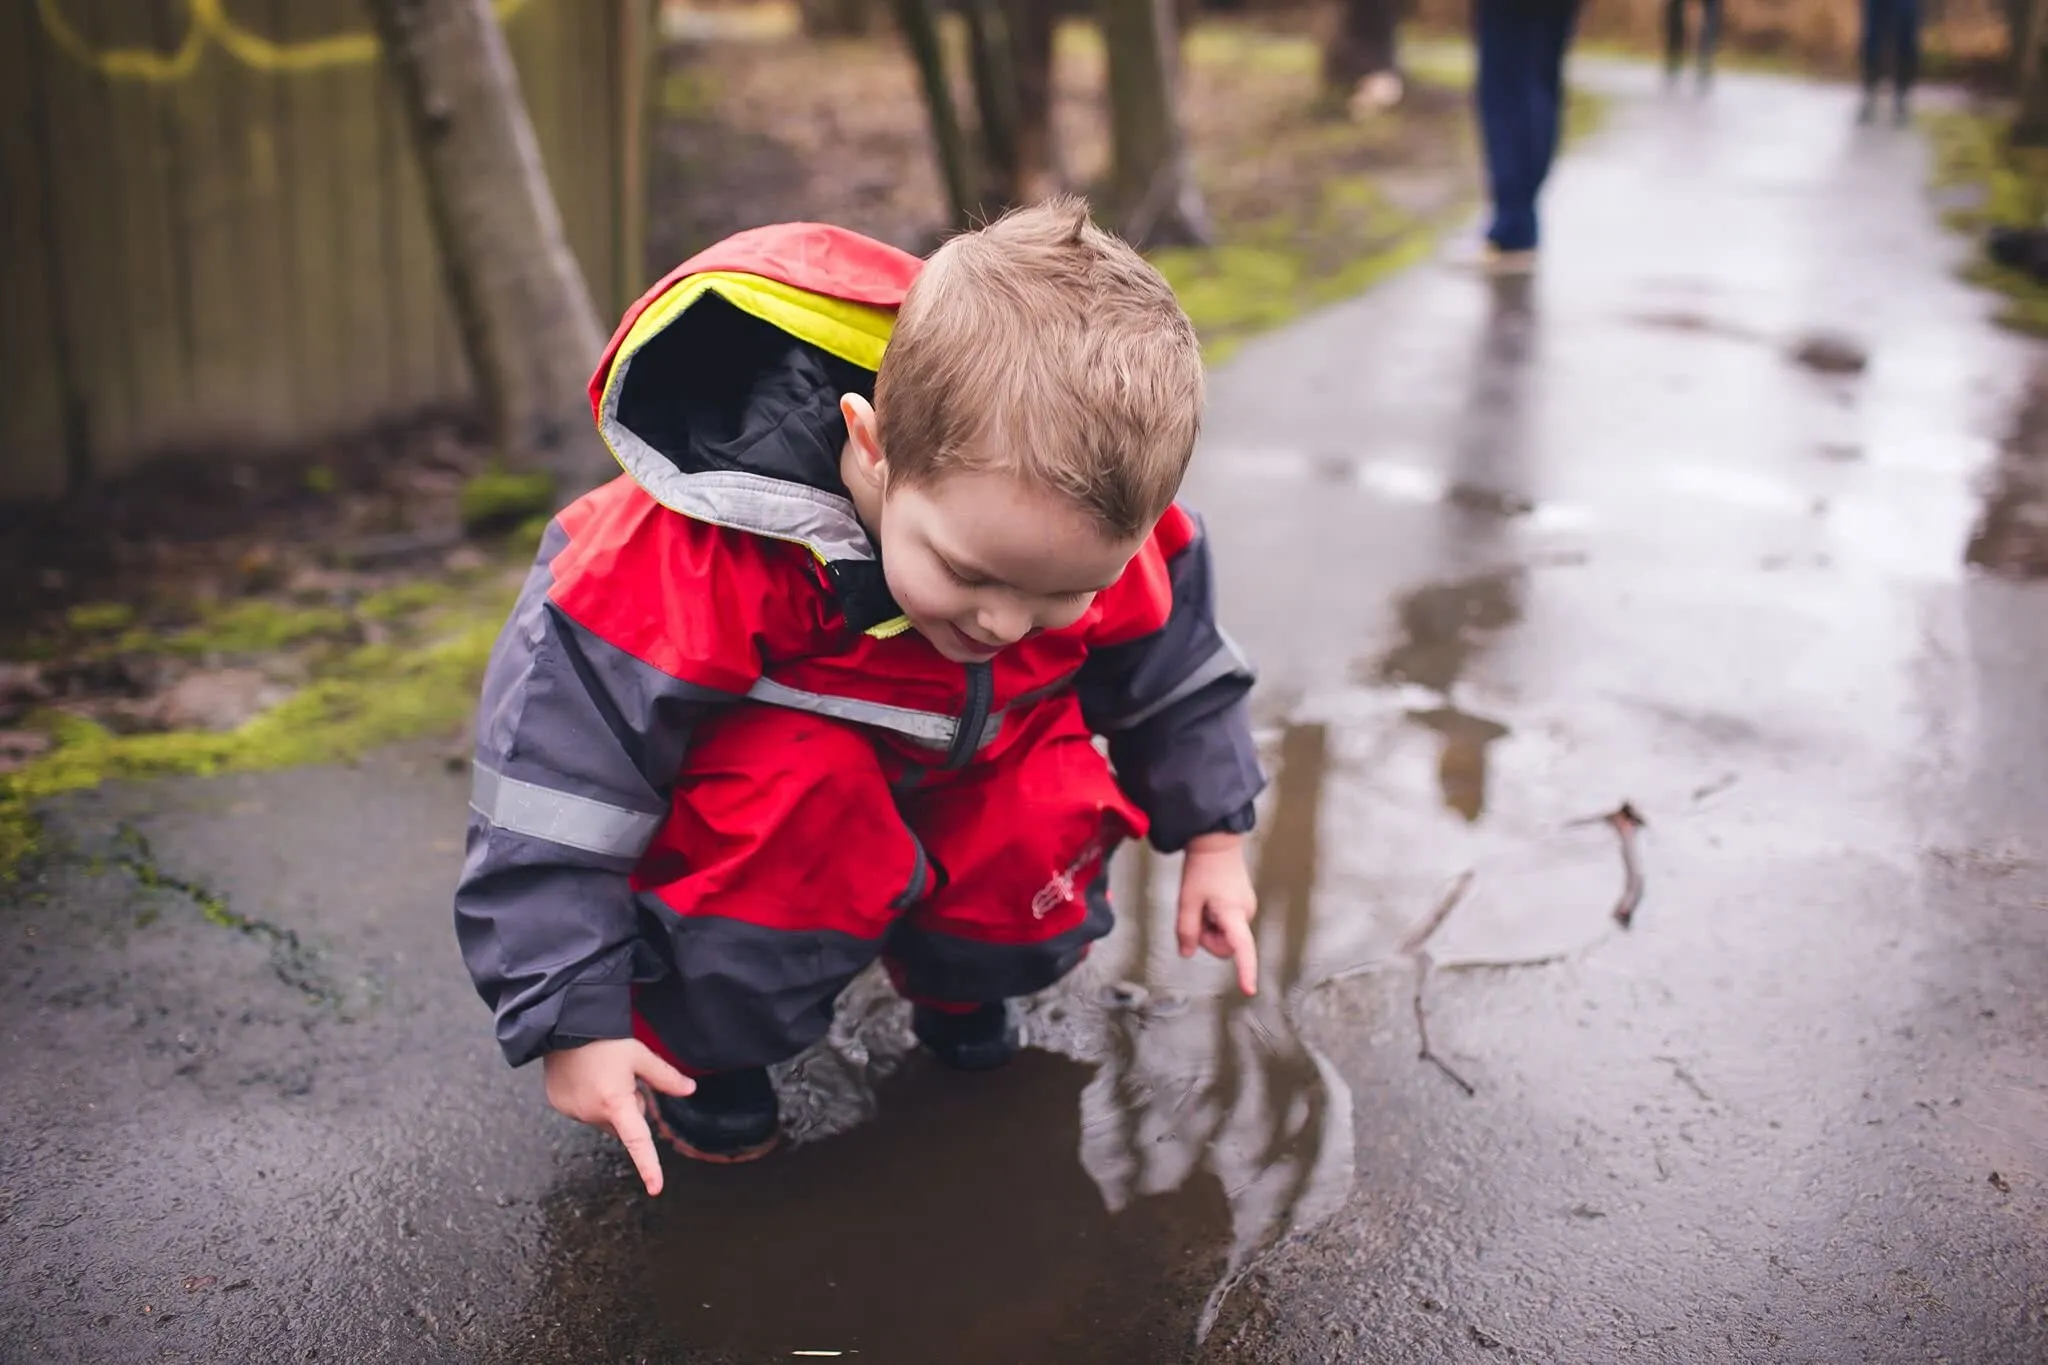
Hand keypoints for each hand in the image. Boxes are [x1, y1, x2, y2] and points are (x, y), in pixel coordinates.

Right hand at [542, 1038, 694, 1195]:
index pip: (637, 1141)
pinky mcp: (559, 1105)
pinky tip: (584, 1076)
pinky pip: (582, 1111)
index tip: (655, 1189)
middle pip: (623, 1124)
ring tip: (601, 1072)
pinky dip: (587, 1099)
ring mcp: (573, 1112)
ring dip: (608, 1104)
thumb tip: (690, 1089)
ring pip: (603, 1118)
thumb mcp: (640, 1055)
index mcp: (616, 1103)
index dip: (648, 1165)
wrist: (563, 1026)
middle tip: (623, 1077)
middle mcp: (592, 1113)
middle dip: (628, 1108)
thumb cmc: (605, 1040)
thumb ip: (665, 1077)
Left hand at [1175, 832, 1259, 995]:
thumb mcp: (1186, 901)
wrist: (1215, 842)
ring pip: (1225, 935)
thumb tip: (1187, 953)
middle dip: (1207, 939)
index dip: (1245, 970)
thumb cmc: (1201, 870)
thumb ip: (1186, 931)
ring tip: (1202, 903)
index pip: (1242, 948)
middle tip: (1195, 916)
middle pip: (1225, 946)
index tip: (1249, 989)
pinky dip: (1215, 919)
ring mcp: (1246, 908)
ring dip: (1210, 927)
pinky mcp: (1243, 904)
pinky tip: (1209, 900)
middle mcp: (1246, 914)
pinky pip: (1227, 923)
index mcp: (1233, 914)